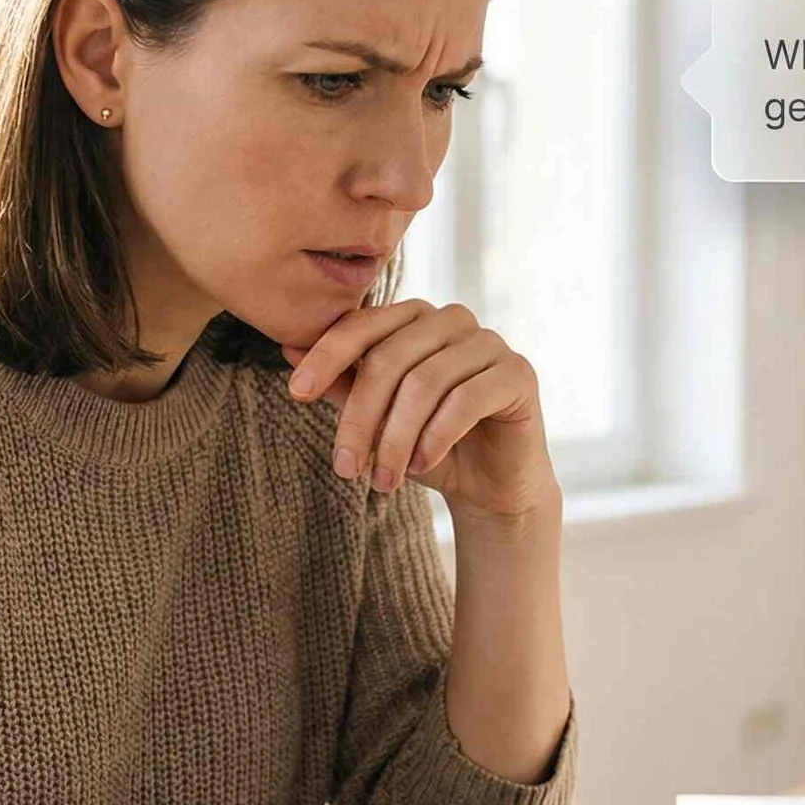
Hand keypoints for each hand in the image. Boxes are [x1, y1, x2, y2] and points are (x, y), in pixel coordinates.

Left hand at [281, 300, 558, 523]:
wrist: (490, 486)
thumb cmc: (427, 444)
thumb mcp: (376, 417)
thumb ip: (342, 382)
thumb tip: (287, 347)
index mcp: (414, 318)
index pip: (362, 325)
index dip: (326, 356)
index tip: (295, 394)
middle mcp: (452, 319)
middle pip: (390, 359)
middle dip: (361, 418)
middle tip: (345, 469)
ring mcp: (489, 343)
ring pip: (425, 383)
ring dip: (397, 439)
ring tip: (383, 482)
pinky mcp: (517, 373)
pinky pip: (465, 400)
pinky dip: (435, 437)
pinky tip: (420, 466)